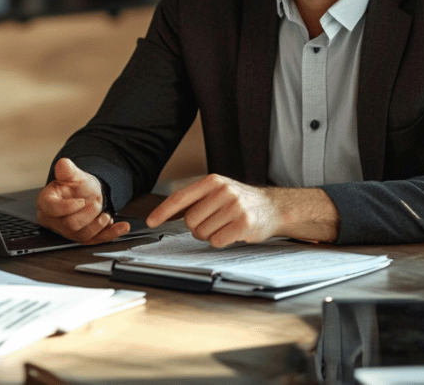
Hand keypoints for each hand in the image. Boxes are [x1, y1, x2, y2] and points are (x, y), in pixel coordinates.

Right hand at [35, 158, 130, 243]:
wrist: (87, 194)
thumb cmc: (75, 187)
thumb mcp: (72, 175)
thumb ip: (67, 170)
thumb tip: (63, 164)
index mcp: (47, 203)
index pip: (51, 209)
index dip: (67, 207)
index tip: (81, 201)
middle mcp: (55, 220)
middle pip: (69, 224)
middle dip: (88, 213)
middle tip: (97, 201)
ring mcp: (68, 232)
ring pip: (83, 235)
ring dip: (99, 224)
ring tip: (106, 214)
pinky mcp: (82, 238)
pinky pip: (97, 240)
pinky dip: (112, 234)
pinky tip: (123, 227)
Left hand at [146, 174, 281, 246]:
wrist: (273, 207)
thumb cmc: (239, 201)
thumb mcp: (217, 191)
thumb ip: (195, 199)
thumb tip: (164, 214)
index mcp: (212, 181)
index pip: (180, 197)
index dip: (162, 211)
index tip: (150, 222)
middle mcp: (223, 191)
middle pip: (190, 221)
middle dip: (196, 228)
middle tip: (212, 223)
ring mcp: (234, 206)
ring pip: (203, 233)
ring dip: (210, 235)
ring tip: (224, 226)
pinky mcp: (244, 223)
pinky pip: (217, 241)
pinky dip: (221, 241)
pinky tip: (232, 233)